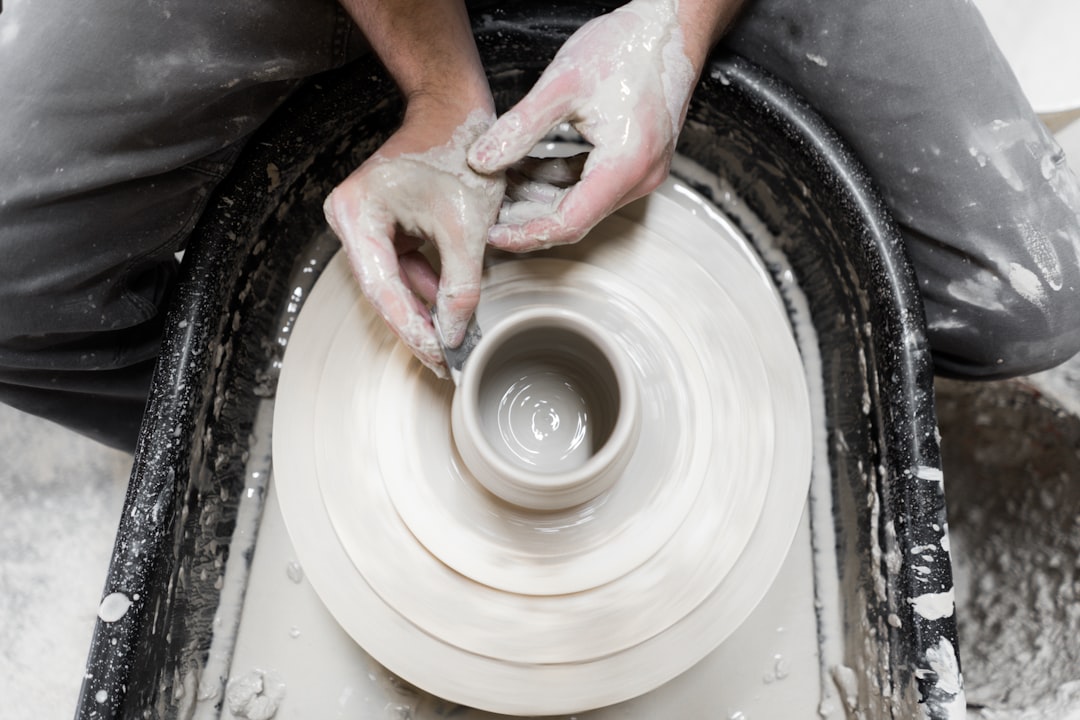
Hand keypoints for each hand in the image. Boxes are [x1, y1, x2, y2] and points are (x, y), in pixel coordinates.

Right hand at [324, 109, 504, 376]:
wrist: (458, 111)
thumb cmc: (460, 153)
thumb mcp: (467, 226)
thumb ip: (460, 285)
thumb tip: (452, 334)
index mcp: (356, 213)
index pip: (380, 288)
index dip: (409, 328)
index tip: (435, 357)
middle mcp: (350, 218)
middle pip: (382, 290)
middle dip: (415, 325)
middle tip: (443, 362)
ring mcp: (365, 222)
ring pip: (393, 282)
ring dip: (422, 310)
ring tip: (450, 343)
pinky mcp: (384, 224)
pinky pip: (403, 266)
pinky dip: (426, 286)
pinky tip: (447, 310)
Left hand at [467, 0, 698, 251]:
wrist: (671, 24)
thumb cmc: (628, 46)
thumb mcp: (562, 85)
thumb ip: (519, 128)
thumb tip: (481, 161)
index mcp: (625, 165)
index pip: (569, 222)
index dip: (526, 233)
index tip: (492, 233)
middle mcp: (639, 177)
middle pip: (574, 217)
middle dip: (526, 218)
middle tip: (486, 212)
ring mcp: (641, 171)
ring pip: (580, 202)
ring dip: (539, 197)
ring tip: (498, 187)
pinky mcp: (635, 159)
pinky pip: (590, 183)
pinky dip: (557, 180)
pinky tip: (524, 168)